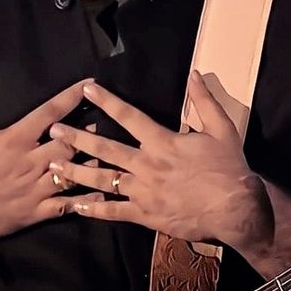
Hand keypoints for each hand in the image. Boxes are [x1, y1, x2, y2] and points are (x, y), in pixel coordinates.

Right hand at [0, 66, 100, 239]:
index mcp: (14, 140)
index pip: (49, 113)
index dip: (71, 97)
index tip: (89, 84)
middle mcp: (30, 162)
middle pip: (68, 142)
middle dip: (88, 130)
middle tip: (104, 118)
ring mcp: (35, 189)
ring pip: (72, 172)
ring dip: (91, 160)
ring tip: (108, 150)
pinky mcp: (36, 212)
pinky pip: (67, 205)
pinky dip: (86, 197)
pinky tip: (102, 189)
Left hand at [48, 71, 272, 251]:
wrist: (235, 209)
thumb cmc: (228, 167)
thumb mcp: (222, 128)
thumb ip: (204, 101)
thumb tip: (195, 74)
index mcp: (163, 142)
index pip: (129, 117)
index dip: (107, 101)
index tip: (87, 90)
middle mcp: (147, 165)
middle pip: (106, 149)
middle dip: (78, 138)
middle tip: (54, 131)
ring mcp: (143, 192)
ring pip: (103, 180)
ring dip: (77, 171)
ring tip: (54, 165)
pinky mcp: (145, 215)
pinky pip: (114, 212)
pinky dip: (94, 209)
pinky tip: (75, 205)